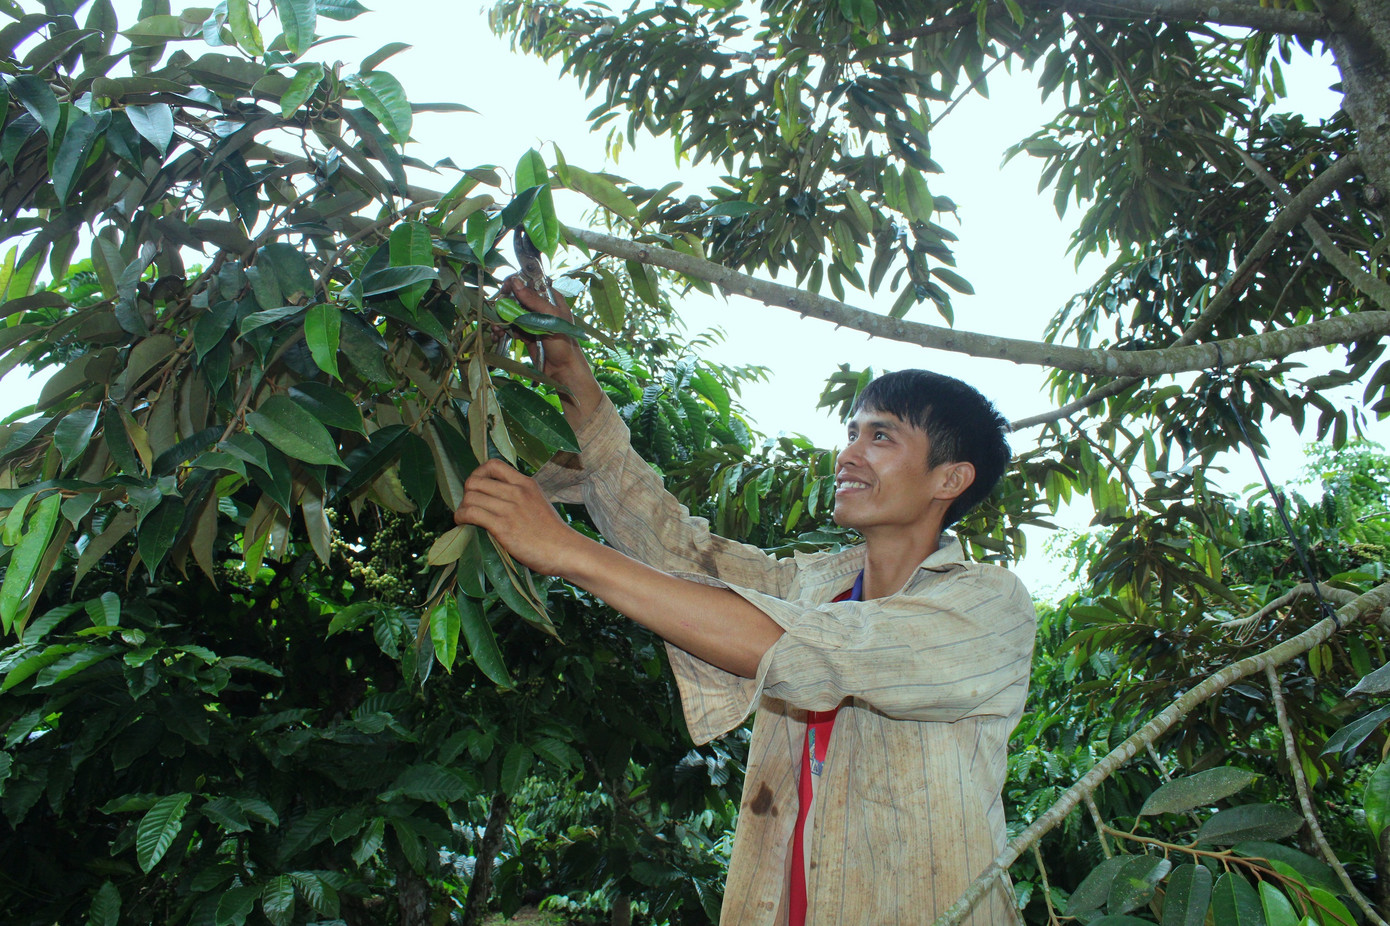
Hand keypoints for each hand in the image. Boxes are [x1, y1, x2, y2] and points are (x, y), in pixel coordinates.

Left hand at [453, 458, 589, 577]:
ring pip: (470, 497)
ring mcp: (509, 508)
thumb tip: (496, 498)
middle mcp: (516, 491)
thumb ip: (520, 496)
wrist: (565, 550)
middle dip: (466, 493)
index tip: (476, 487)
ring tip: (464, 518)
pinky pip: (471, 513)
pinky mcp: (503, 527)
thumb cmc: (552, 532)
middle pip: (475, 481)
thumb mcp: (538, 502)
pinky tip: (462, 524)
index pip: (492, 465)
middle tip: (469, 506)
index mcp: (526, 483)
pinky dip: (461, 517)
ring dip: (462, 508)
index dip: (477, 474)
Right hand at [499, 275, 583, 376]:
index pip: (529, 283)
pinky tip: (497, 336)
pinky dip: (502, 330)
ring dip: (501, 319)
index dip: (515, 284)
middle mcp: (540, 307)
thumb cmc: (563, 343)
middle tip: (496, 313)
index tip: (504, 289)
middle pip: (516, 298)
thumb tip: (515, 282)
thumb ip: (533, 300)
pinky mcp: (525, 334)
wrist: (563, 370)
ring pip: (510, 313)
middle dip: (504, 305)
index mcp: (550, 298)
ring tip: (496, 329)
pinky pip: (510, 327)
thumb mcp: (550, 318)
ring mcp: (531, 321)